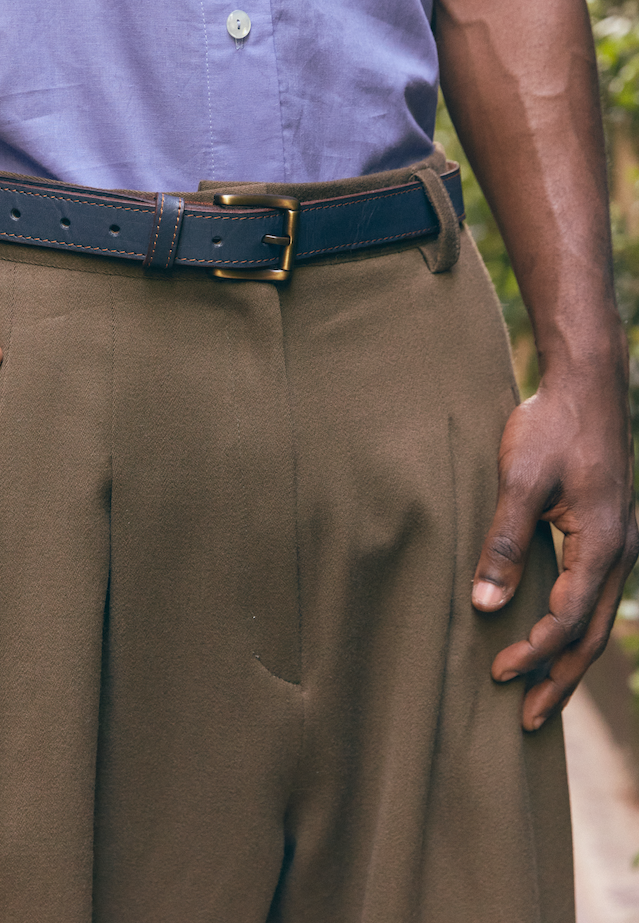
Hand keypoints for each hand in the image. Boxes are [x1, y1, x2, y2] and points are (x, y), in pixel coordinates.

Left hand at [471, 345, 636, 730]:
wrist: (587, 384)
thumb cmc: (551, 426)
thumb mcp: (521, 480)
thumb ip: (504, 542)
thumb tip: (483, 604)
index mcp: (602, 543)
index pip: (567, 619)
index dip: (533, 651)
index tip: (496, 670)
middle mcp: (620, 551)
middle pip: (590, 635)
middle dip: (558, 679)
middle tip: (526, 720)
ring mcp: (619, 543)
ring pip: (596, 619)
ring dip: (567, 660)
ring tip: (539, 696)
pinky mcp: (608, 533)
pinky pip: (593, 595)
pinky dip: (574, 627)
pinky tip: (552, 638)